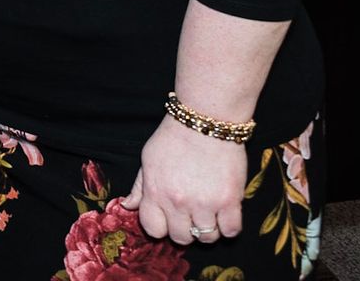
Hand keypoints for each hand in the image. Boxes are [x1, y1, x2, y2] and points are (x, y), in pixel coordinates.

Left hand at [122, 117, 247, 245]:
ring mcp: (204, 203)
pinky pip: (231, 231)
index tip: (168, 219)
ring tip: (209, 213)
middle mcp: (177, 201)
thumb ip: (140, 186)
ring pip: (206, 237)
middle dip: (185, 230)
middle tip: (191, 215)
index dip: (160, 227)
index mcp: (155, 191)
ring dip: (208, 229)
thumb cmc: (174, 138)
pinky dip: (229, 227)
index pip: (152, 229)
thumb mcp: (148, 159)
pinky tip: (226, 214)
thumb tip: (128, 205)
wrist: (204, 121)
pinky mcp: (230, 200)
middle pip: (180, 237)